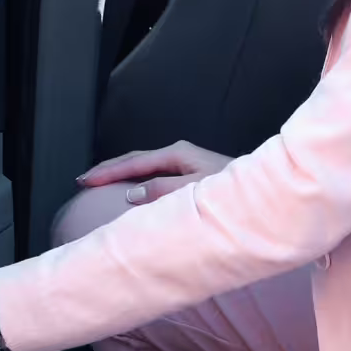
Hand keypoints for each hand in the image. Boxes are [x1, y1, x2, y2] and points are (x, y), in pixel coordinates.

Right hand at [77, 140, 232, 205]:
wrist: (266, 195)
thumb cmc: (237, 194)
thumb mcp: (196, 191)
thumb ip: (164, 190)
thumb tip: (132, 193)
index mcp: (178, 155)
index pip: (133, 162)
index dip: (107, 172)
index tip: (85, 180)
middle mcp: (180, 155)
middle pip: (134, 160)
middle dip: (108, 169)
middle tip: (84, 180)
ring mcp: (186, 164)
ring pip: (143, 166)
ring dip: (121, 174)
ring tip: (101, 184)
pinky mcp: (191, 175)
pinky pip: (154, 175)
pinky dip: (136, 180)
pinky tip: (132, 191)